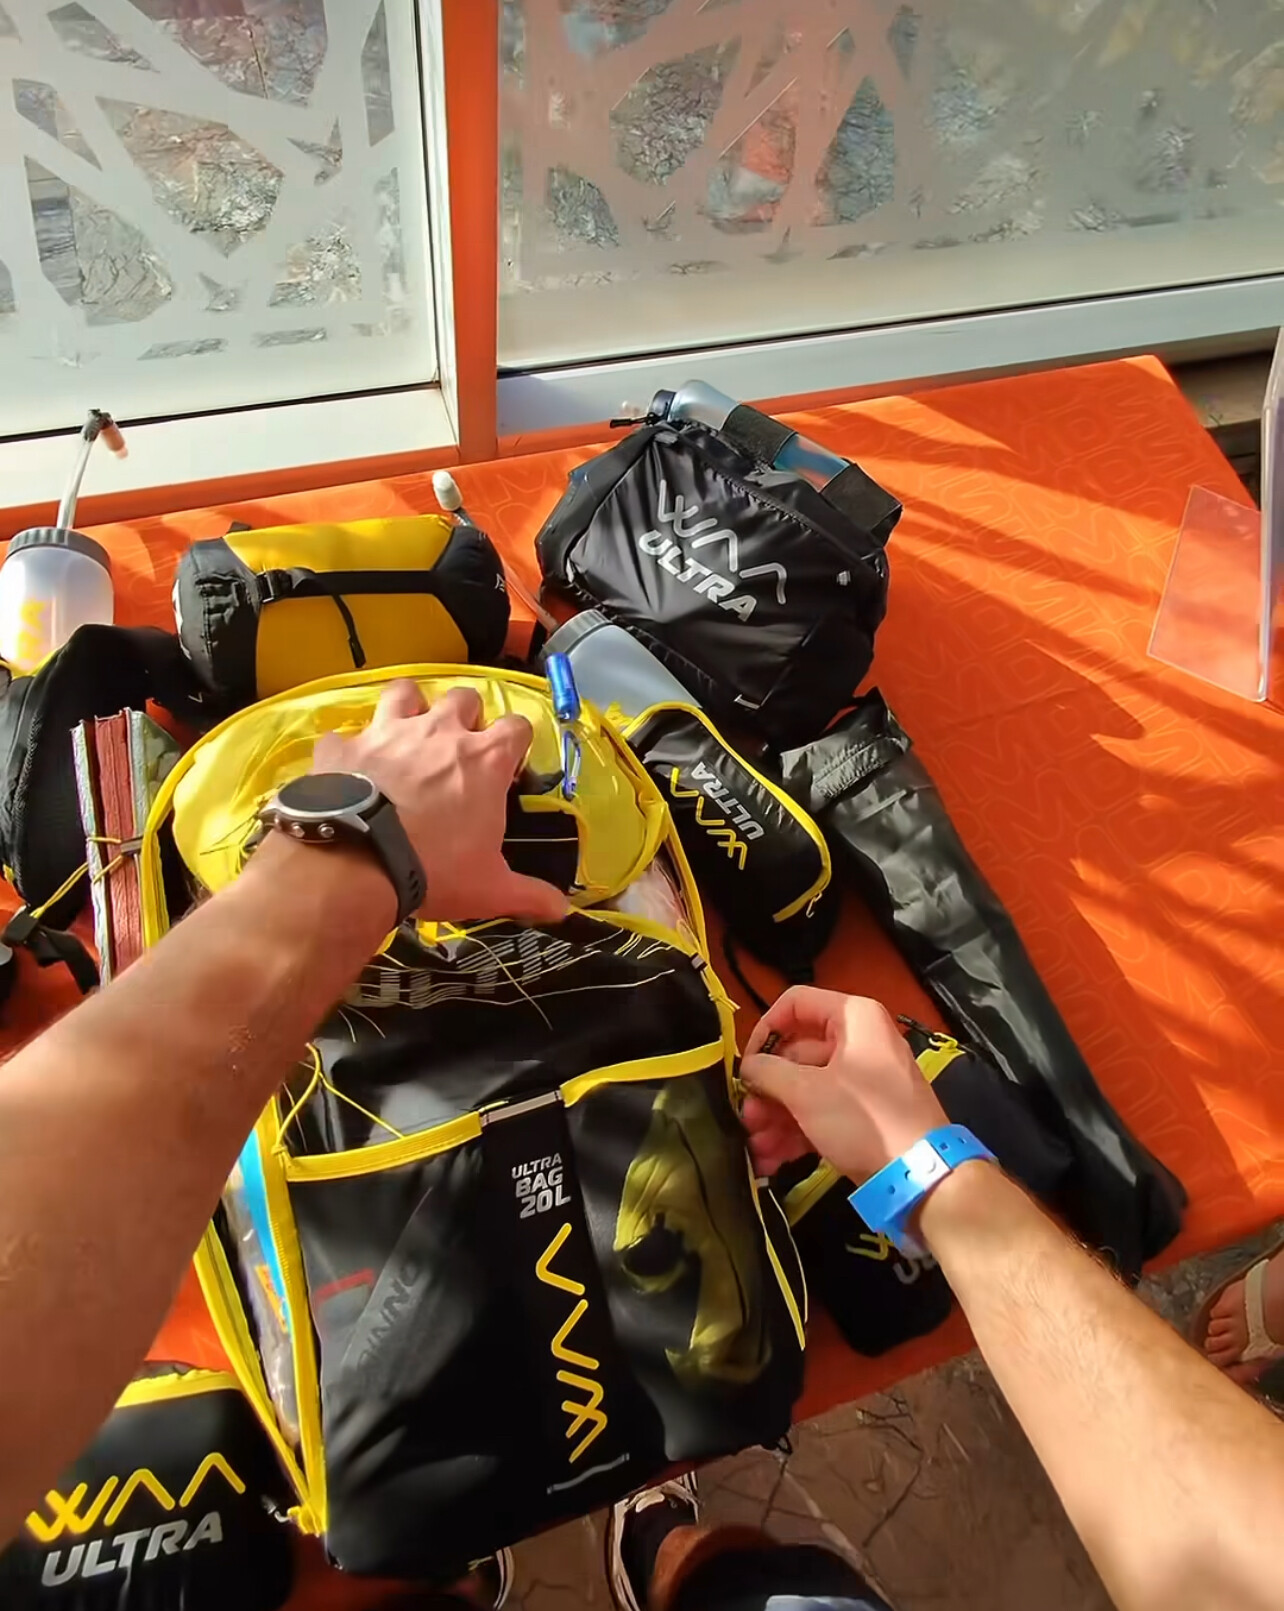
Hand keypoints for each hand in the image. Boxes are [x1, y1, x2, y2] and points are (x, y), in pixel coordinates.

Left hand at [312, 679, 567, 925]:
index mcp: (484, 760)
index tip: (507, 767)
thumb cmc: (434, 870)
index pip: (518, 726)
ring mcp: (387, 731)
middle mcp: (440, 732)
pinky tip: (349, 769)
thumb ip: (528, 894)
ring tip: (406, 735)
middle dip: (465, 717)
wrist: (356, 863)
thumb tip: (561, 910)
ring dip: (409, 708)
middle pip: (464, 698)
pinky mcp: (343, 746)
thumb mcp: (489, 889)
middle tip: (457, 751)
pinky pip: (345, 735)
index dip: (515, 743)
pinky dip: (349, 750)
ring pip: (405, 693)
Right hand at [740, 987, 945, 1181]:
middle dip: (767, 1089)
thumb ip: (768, 1072)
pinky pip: (821, 1110)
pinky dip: (797, 1129)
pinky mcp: (863, 1113)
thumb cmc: (866, 1120)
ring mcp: (862, 1078)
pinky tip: (772, 1157)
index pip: (796, 1004)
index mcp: (854, 1018)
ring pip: (806, 1086)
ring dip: (777, 1115)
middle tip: (747, 1116)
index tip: (747, 1063)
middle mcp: (860, 1040)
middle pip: (797, 1052)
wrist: (918, 1174)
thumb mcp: (807, 1092)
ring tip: (757, 1145)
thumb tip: (748, 1067)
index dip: (765, 1030)